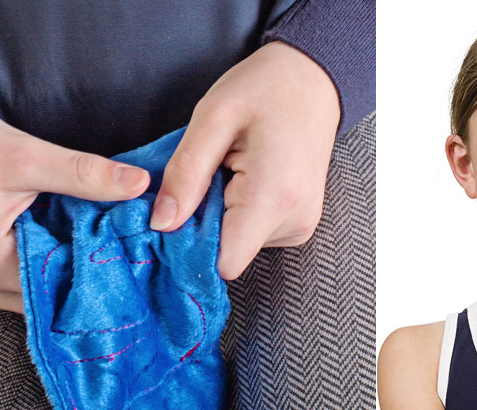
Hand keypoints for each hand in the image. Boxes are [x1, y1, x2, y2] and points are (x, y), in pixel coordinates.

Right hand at [0, 101, 149, 312]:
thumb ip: (83, 174)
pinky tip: (91, 234)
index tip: (145, 246)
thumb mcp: (26, 157)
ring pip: (53, 282)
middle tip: (142, 242)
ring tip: (120, 236)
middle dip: (99, 265)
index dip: (107, 265)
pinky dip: (65, 254)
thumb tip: (140, 184)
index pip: (65, 283)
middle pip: (61, 289)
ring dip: (83, 260)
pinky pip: (41, 271)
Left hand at [149, 41, 339, 279]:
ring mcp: (301, 225)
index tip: (182, 210)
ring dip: (224, 214)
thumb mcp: (213, 118)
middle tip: (211, 173)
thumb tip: (163, 223)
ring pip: (240, 244)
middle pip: (229, 252)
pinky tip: (247, 178)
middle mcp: (295, 220)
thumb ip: (186, 173)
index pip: (226, 262)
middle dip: (206, 221)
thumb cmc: (266, 88)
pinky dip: (241, 212)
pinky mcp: (301, 224)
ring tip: (234, 169)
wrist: (314, 80)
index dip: (193, 243)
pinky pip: (255, 234)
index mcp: (274, 195)